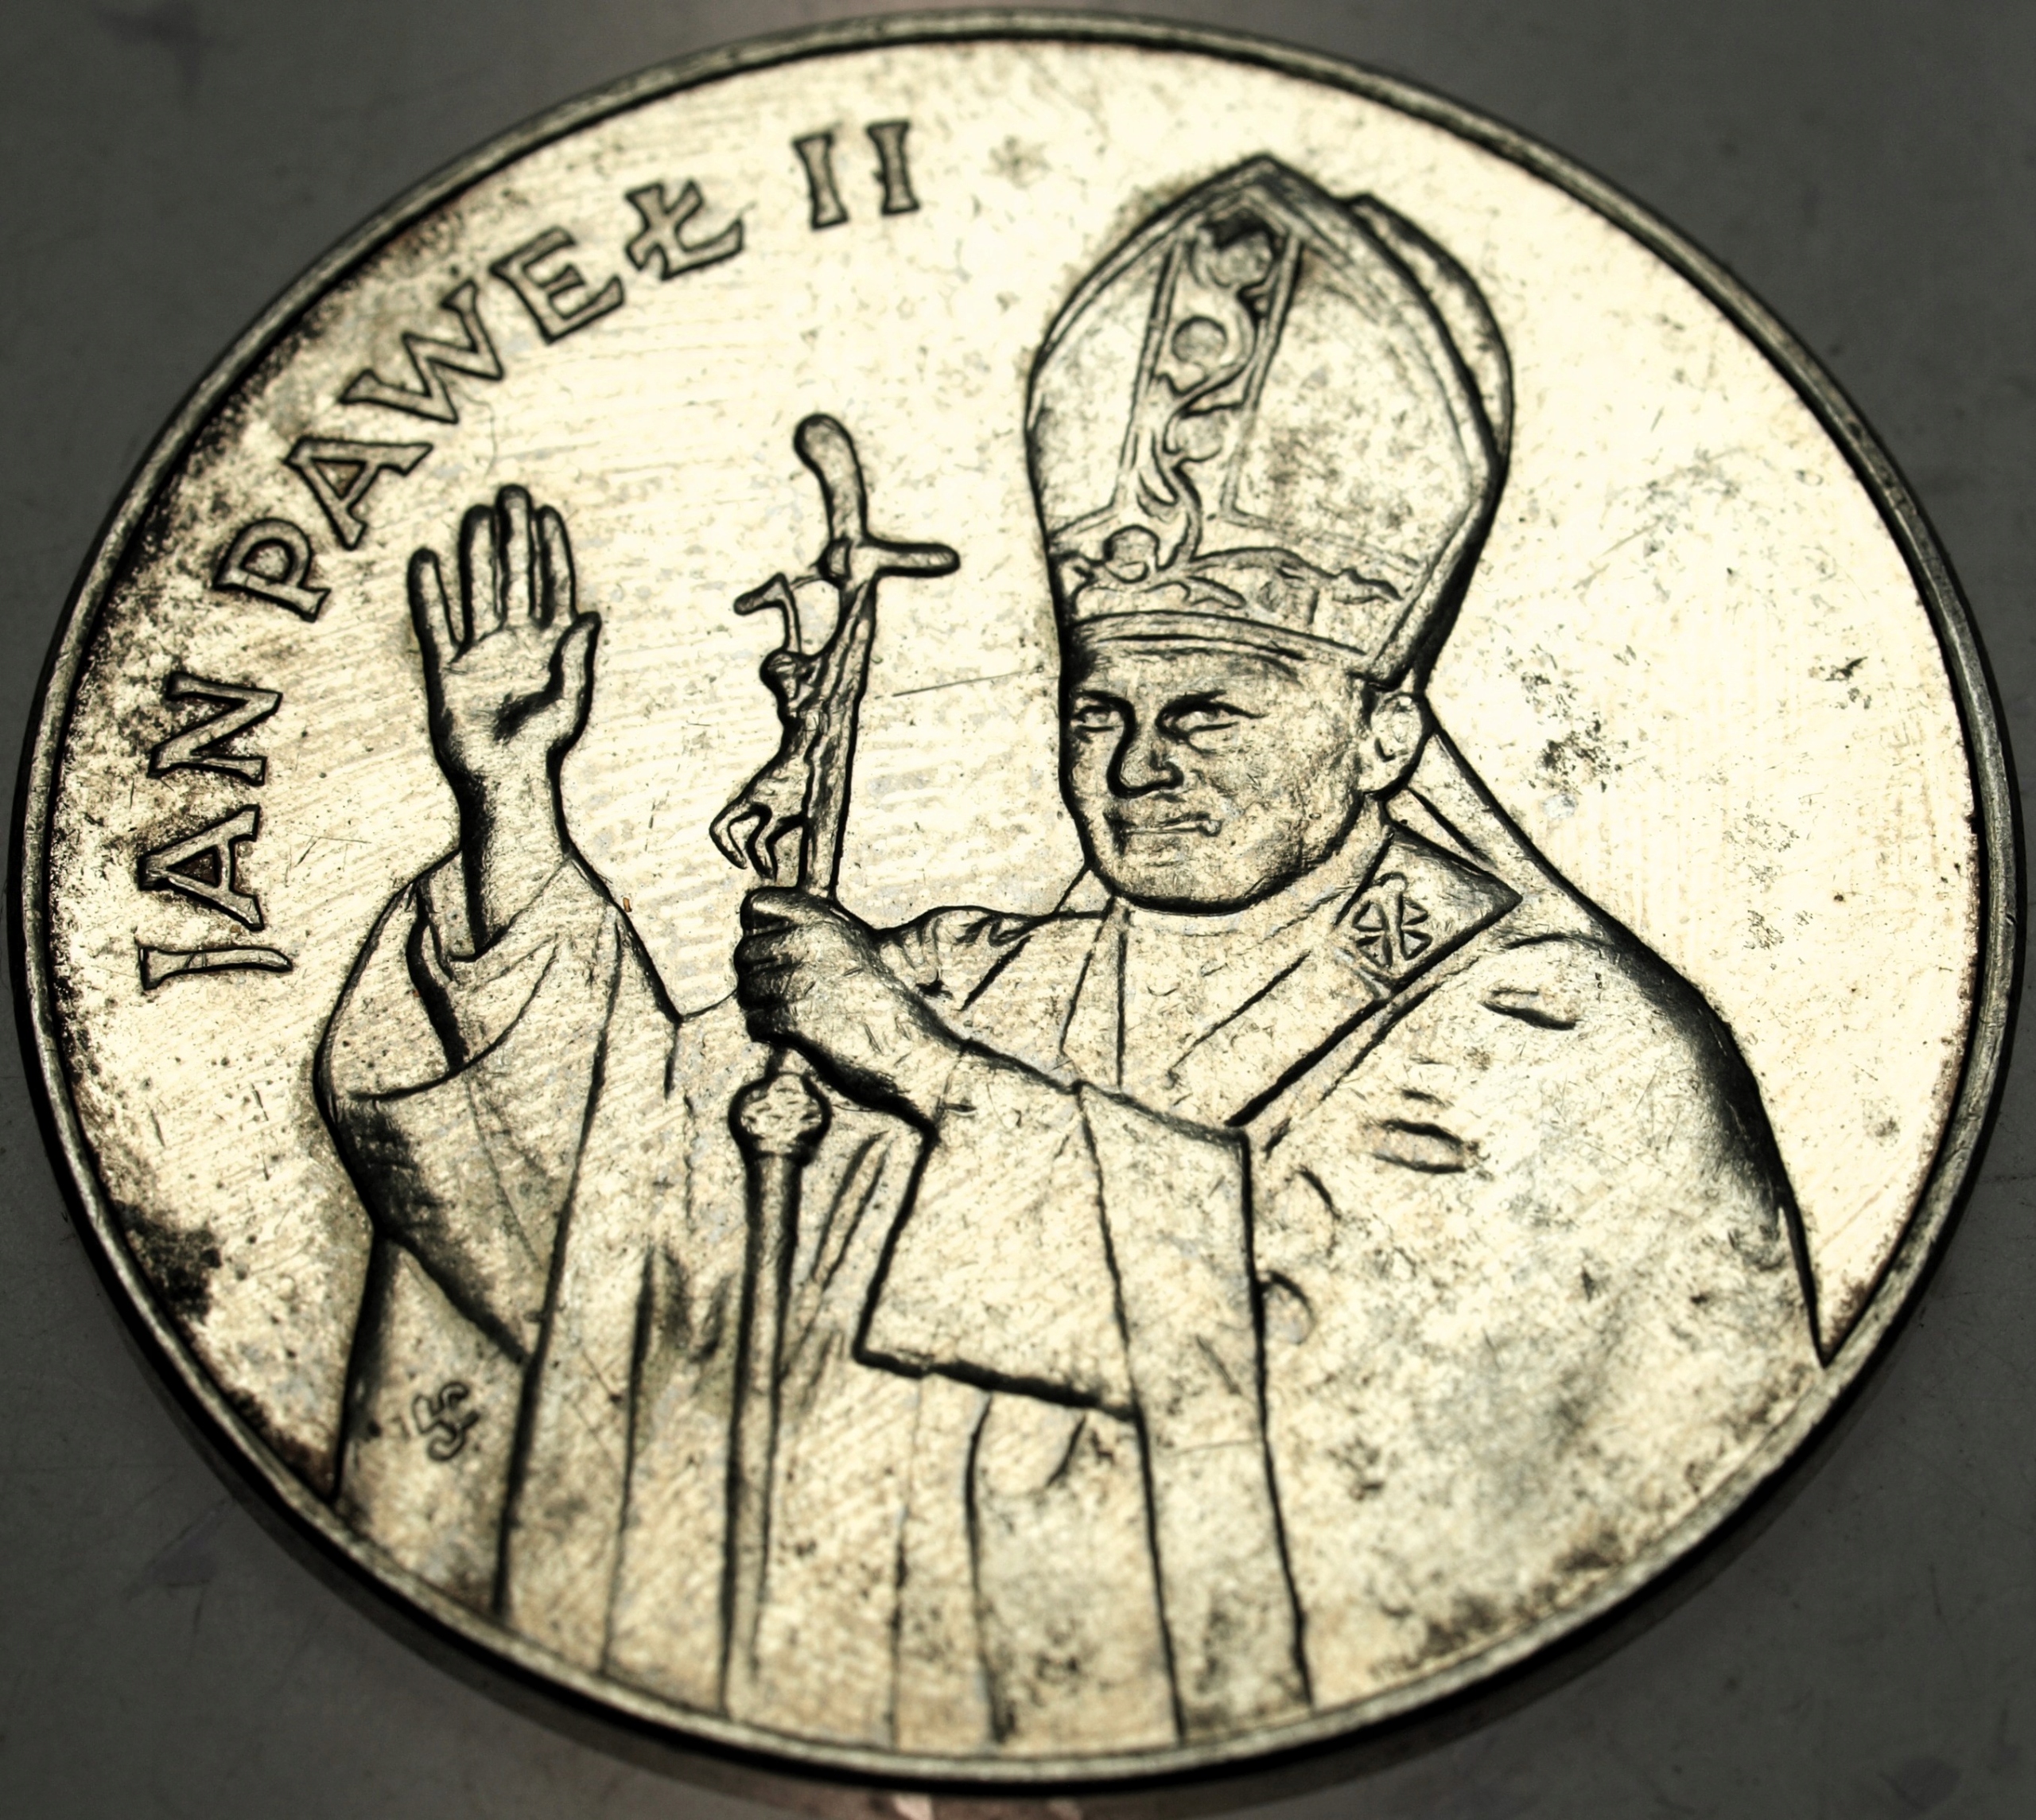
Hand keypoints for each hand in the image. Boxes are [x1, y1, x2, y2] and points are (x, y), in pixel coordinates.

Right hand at [409, 486, 598, 945]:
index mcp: (550, 646)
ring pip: (476, 591)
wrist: (504, 781)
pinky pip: (435, 624)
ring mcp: (479, 652)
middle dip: (513, 536)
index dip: (550, 550)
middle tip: (510, 493)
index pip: (552, 587)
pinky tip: (426, 560)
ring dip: (475, 554)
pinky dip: (430, 594)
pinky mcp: (447, 670)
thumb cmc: (544, 747)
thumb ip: (577, 657)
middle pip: (513, 577)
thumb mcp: (571, 701)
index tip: (546, 513)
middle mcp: (514, 641)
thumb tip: (591, 614)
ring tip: (474, 514)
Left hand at [735, 890, 962, 1121]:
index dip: (753, 929)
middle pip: (746, 951)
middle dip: (754, 976)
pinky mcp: (799, 1018)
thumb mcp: (859, 956)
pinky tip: (786, 1035)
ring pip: (748, 989)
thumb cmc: (889, 1010)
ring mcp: (805, 979)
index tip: (765, 952)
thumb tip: (766, 946)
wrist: (916, 1054)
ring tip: (784, 1017)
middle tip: (773, 996)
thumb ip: (820, 942)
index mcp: (829, 923)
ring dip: (759, 1007)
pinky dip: (764, 1032)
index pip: (759, 903)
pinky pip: (756, 1021)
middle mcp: (814, 943)